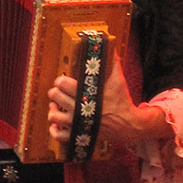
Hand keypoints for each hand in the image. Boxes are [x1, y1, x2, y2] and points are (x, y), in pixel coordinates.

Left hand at [48, 55, 173, 144]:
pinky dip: (54, 130)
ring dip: (52, 109)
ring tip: (55, 105)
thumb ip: (113, 62)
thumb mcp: (118, 79)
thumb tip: (110, 46)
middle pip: (56, 97)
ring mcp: (78, 125)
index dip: (60, 80)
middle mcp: (80, 110)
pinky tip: (57, 124)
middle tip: (59, 90)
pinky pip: (59, 136)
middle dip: (55, 92)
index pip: (63, 84)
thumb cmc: (122, 100)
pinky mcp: (79, 136)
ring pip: (54, 116)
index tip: (63, 79)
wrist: (130, 125)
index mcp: (87, 95)